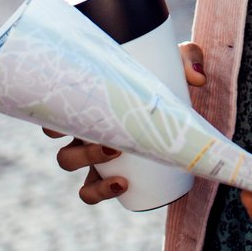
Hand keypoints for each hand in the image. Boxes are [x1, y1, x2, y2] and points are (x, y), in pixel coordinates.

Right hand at [43, 42, 207, 203]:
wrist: (173, 99)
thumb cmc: (162, 76)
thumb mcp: (174, 63)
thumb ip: (188, 59)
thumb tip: (197, 78)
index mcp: (88, 99)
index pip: (56, 105)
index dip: (53, 112)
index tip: (72, 110)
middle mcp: (82, 126)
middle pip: (62, 141)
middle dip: (81, 148)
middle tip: (112, 145)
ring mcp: (91, 152)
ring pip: (69, 163)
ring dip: (88, 165)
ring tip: (118, 163)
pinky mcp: (105, 172)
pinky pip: (89, 190)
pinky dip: (99, 191)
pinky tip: (122, 186)